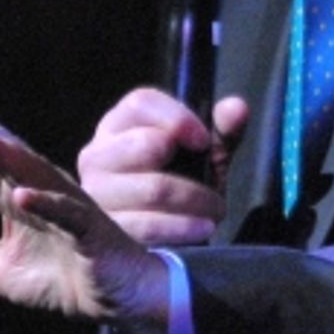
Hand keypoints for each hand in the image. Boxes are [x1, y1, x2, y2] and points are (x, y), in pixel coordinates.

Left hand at [0, 93, 169, 333]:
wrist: (122, 297)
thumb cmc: (65, 275)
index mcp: (14, 194)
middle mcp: (39, 189)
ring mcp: (66, 206)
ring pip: (29, 171)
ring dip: (1, 151)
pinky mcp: (90, 231)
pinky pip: (66, 213)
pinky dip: (45, 203)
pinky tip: (20, 195)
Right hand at [77, 87, 250, 246]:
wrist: (160, 230)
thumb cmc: (179, 179)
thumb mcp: (203, 152)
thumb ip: (221, 129)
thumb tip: (237, 107)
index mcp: (119, 124)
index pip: (141, 103)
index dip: (177, 118)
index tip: (204, 141)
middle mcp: (98, 154)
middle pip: (146, 144)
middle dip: (190, 165)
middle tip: (215, 186)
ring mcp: (96, 192)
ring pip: (154, 189)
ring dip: (195, 200)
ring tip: (215, 209)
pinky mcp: (103, 230)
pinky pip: (148, 226)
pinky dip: (183, 227)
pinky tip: (202, 228)